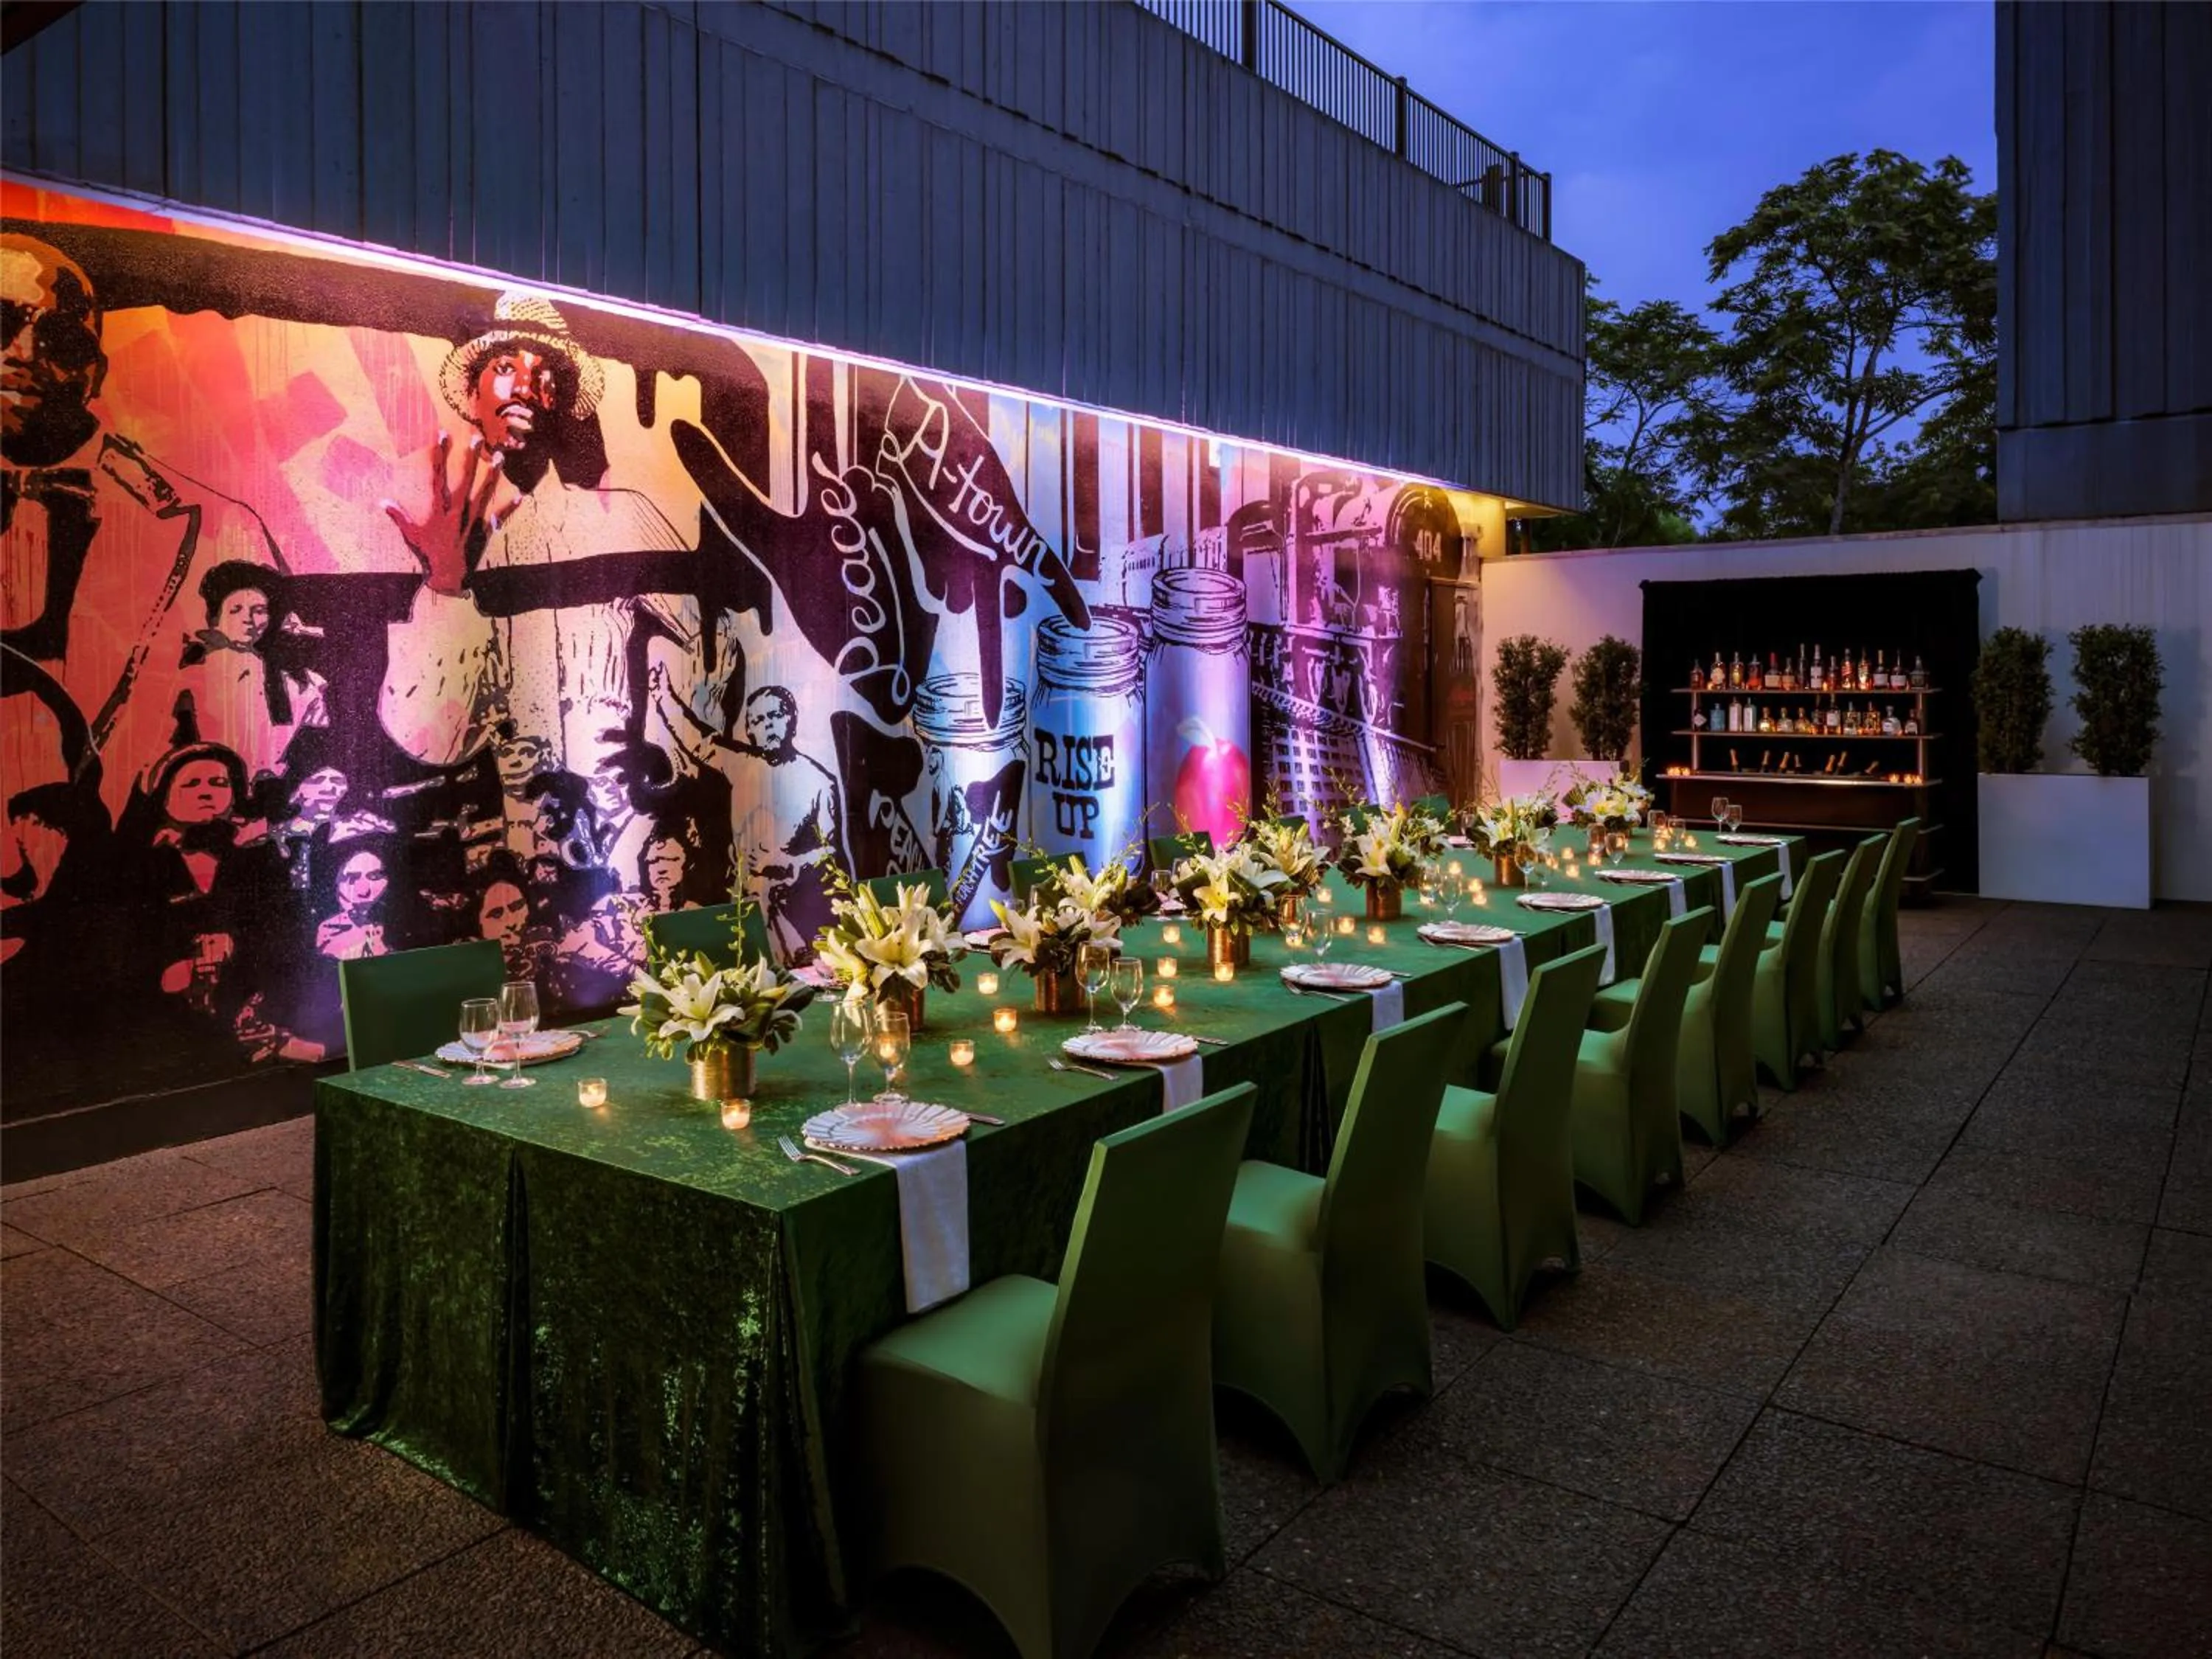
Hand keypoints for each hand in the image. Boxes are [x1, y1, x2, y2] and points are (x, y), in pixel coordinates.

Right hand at [381, 433, 504, 595]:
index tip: (442, 435)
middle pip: (465, 478)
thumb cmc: (428, 555)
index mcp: (439, 509)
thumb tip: (382, 502)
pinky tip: (521, 496)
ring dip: (493, 474)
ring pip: (485, 492)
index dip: (439, 454)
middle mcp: (458, 510)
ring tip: (500, 457)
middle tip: (476, 438)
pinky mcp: (485, 531)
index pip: (438, 476)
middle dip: (470, 457)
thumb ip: (398, 517)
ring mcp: (474, 520)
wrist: (448, 577)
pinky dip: (510, 507)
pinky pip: (500, 517)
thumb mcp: (411, 535)